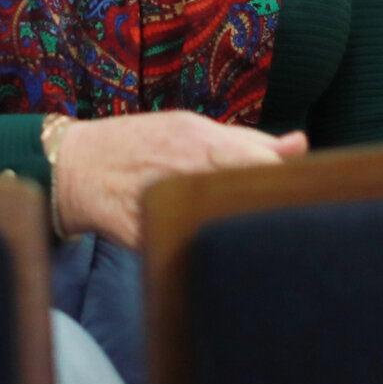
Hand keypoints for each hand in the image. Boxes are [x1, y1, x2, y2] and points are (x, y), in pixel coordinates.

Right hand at [52, 110, 308, 251]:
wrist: (78, 168)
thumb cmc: (143, 144)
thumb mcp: (190, 129)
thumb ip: (247, 141)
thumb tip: (301, 145)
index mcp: (199, 140)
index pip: (262, 164)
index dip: (288, 183)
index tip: (304, 195)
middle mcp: (183, 169)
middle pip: (244, 196)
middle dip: (266, 209)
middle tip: (283, 222)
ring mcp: (163, 204)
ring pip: (219, 227)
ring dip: (237, 231)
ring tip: (248, 237)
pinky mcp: (146, 237)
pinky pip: (187, 249)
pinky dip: (205, 253)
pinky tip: (215, 254)